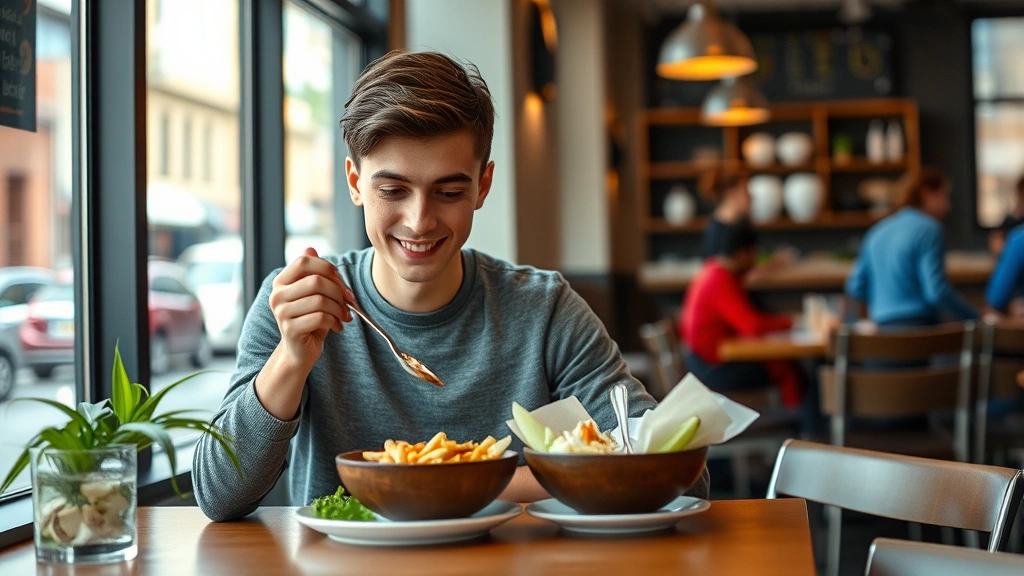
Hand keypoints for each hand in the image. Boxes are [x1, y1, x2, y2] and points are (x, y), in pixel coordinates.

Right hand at [268, 247, 354, 369]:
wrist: (300, 351)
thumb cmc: (310, 319)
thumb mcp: (314, 293)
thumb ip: (314, 273)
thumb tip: (311, 248)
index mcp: (281, 281)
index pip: (304, 262)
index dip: (327, 268)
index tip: (341, 282)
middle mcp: (277, 295)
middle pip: (316, 281)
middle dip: (339, 291)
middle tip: (349, 303)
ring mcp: (281, 313)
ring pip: (320, 300)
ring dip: (339, 309)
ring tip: (344, 316)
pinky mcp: (290, 329)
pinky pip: (320, 318)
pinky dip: (335, 322)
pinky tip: (338, 327)